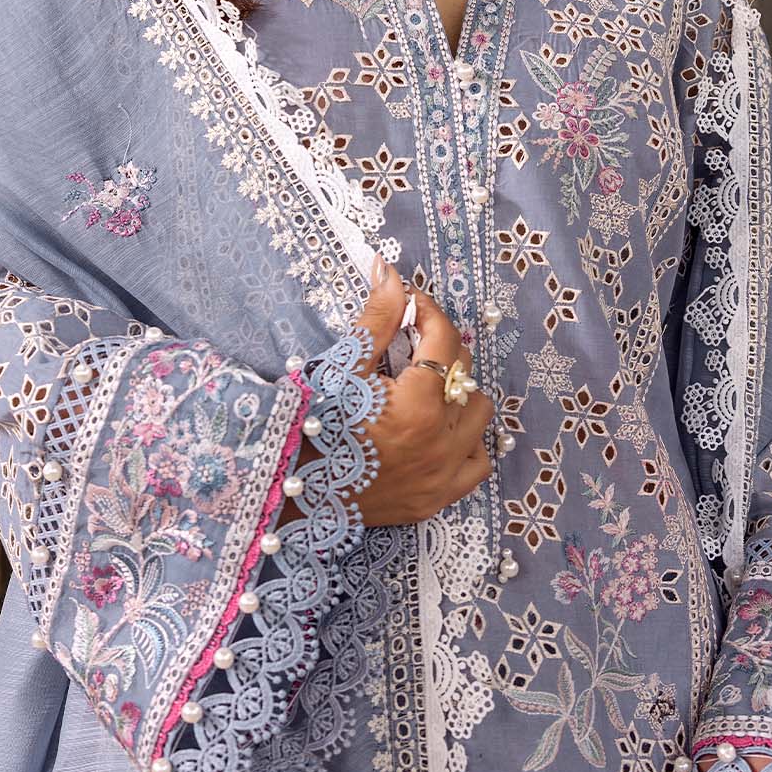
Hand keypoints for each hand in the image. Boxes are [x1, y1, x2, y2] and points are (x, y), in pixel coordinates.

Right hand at [340, 258, 494, 525]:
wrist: (292, 489)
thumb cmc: (314, 423)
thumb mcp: (343, 367)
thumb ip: (377, 318)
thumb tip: (391, 272)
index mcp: (418, 405)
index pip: (444, 339)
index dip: (429, 313)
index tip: (413, 305)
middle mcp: (440, 441)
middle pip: (465, 374)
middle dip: (442, 351)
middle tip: (412, 347)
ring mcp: (443, 474)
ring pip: (479, 416)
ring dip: (460, 396)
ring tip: (428, 390)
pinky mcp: (437, 499)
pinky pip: (477, 464)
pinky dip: (466, 443)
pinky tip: (441, 432)